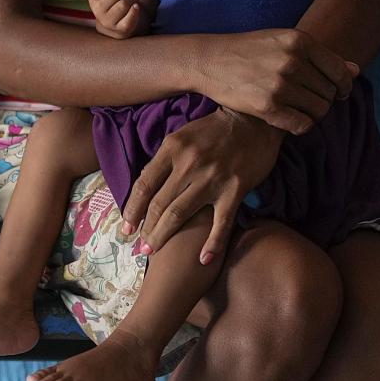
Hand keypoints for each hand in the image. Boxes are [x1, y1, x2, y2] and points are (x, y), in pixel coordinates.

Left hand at [119, 109, 282, 260]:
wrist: (253, 121)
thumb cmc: (214, 129)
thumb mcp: (182, 136)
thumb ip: (165, 159)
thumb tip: (146, 185)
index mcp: (172, 148)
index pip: (145, 184)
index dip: (132, 209)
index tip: (126, 227)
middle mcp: (189, 164)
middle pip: (159, 203)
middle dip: (146, 229)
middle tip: (140, 246)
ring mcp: (212, 178)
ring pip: (180, 214)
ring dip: (164, 236)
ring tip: (153, 251)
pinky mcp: (234, 190)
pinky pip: (220, 222)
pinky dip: (212, 243)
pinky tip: (203, 259)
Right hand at [199, 29, 356, 134]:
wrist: (210, 60)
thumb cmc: (250, 50)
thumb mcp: (285, 42)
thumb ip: (320, 56)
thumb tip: (356, 70)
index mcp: (300, 41)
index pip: (341, 72)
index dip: (344, 86)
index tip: (338, 93)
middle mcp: (293, 61)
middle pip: (330, 93)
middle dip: (324, 100)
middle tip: (308, 100)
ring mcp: (280, 85)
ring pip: (319, 111)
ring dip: (313, 114)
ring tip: (298, 109)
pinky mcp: (268, 106)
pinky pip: (303, 125)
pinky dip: (301, 126)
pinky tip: (289, 119)